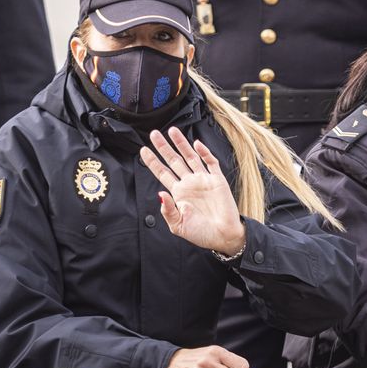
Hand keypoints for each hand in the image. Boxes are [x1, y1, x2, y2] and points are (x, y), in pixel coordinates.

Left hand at [140, 128, 245, 254]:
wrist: (224, 236)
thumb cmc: (201, 233)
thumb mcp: (178, 226)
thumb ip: (168, 210)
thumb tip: (160, 194)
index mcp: (178, 193)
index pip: (162, 173)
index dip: (153, 162)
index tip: (143, 150)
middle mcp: (189, 183)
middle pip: (174, 161)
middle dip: (163, 147)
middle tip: (154, 134)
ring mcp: (203, 180)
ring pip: (190, 157)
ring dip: (181, 144)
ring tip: (172, 131)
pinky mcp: (217, 180)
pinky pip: (210, 162)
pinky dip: (204, 152)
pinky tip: (196, 144)